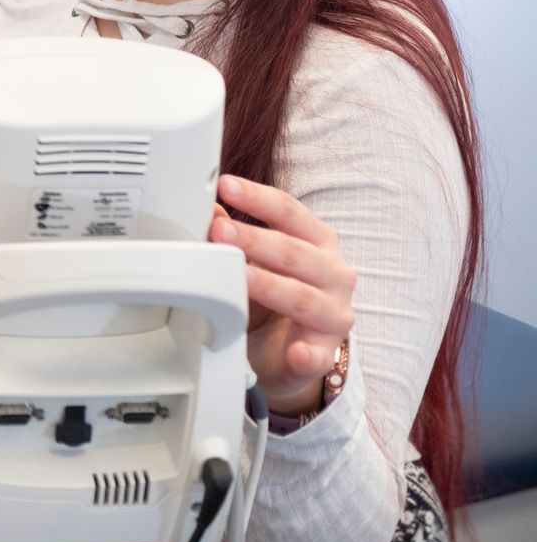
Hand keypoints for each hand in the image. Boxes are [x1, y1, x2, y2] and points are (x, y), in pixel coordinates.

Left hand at [207, 174, 355, 415]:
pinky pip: (318, 355)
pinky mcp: (325, 354)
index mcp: (317, 242)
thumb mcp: (253, 259)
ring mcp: (334, 315)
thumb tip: (208, 211)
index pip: (290, 212)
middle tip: (219, 230)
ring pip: (303, 298)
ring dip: (271, 286)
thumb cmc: (273, 294)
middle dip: (254, 239)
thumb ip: (234, 235)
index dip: (257, 198)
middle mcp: (334, 274)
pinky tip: (296, 352)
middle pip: (293, 252)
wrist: (287, 348)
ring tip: (242, 279)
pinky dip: (308, 354)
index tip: (225, 186)